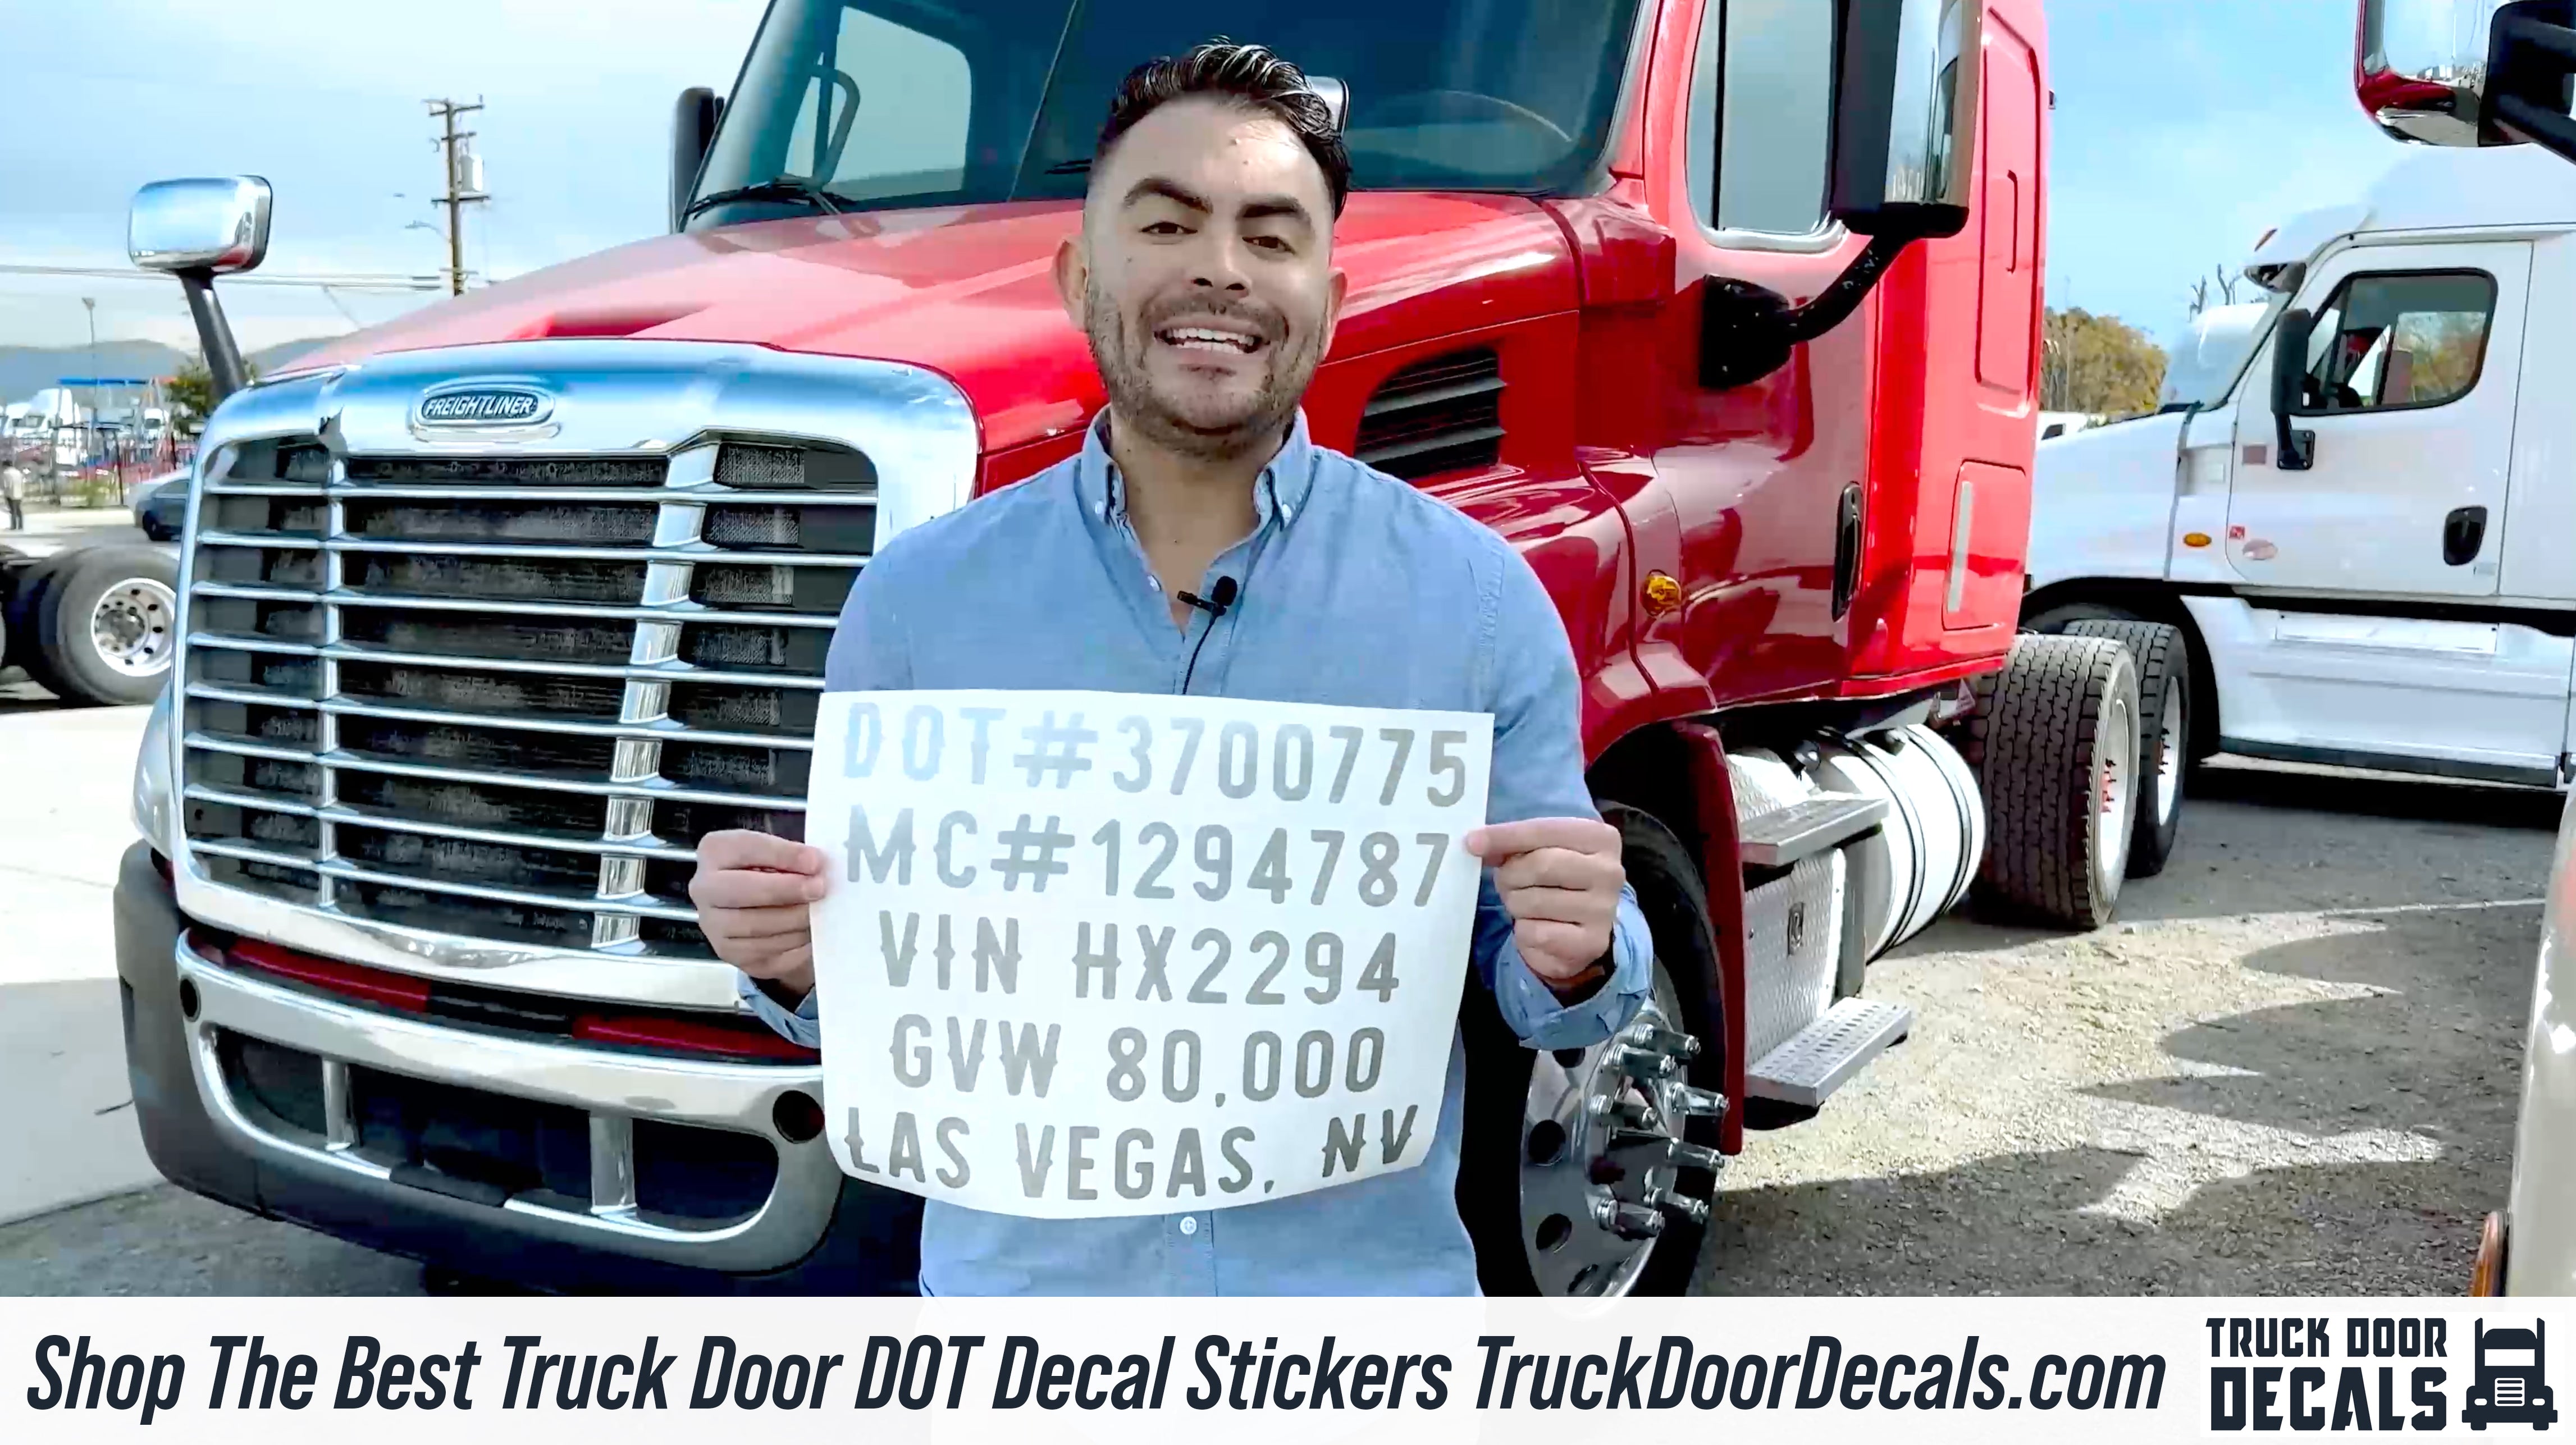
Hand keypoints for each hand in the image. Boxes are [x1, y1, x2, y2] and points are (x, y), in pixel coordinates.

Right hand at [688, 829, 828, 1001]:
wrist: (753, 907)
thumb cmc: (768, 872)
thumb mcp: (776, 853)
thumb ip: (790, 856)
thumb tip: (816, 867)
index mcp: (714, 851)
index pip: (745, 848)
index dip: (783, 855)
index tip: (815, 862)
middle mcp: (704, 889)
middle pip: (743, 891)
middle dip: (787, 890)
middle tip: (819, 889)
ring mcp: (713, 925)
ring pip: (755, 927)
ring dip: (794, 920)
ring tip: (819, 912)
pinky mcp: (730, 954)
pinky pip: (765, 953)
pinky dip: (794, 944)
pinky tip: (811, 934)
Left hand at [1463, 816, 1624, 988]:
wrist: (1577, 934)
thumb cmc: (1555, 884)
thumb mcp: (1539, 853)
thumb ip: (1513, 844)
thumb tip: (1476, 843)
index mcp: (1600, 838)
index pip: (1544, 830)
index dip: (1504, 836)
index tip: (1472, 842)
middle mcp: (1609, 871)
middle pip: (1540, 865)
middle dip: (1511, 876)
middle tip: (1506, 883)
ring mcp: (1604, 909)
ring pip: (1533, 901)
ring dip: (1516, 904)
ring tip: (1525, 906)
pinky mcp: (1592, 942)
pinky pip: (1536, 933)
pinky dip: (1525, 932)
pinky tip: (1537, 929)